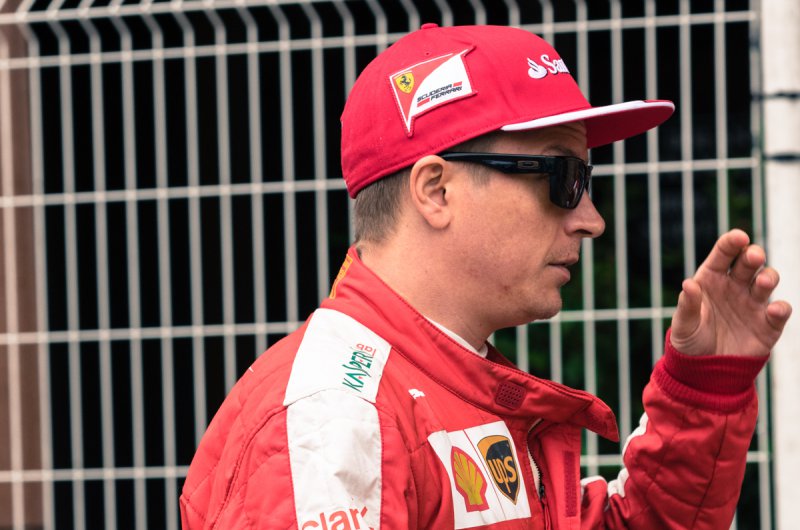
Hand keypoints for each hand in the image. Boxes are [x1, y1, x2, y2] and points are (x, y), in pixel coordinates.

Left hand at [670, 229, 791, 355]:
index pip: (723, 254)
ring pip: (767, 281)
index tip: (739, 237)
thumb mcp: (684, 325)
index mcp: (711, 279)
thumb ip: (687, 305)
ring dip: (768, 278)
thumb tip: (688, 284)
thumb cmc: (690, 341)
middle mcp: (735, 286)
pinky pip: (779, 312)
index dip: (732, 243)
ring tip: (763, 281)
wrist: (704, 371)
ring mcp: (753, 303)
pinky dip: (780, 309)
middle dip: (753, 256)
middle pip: (748, 263)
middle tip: (753, 256)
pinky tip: (774, 310)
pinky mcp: (768, 324)